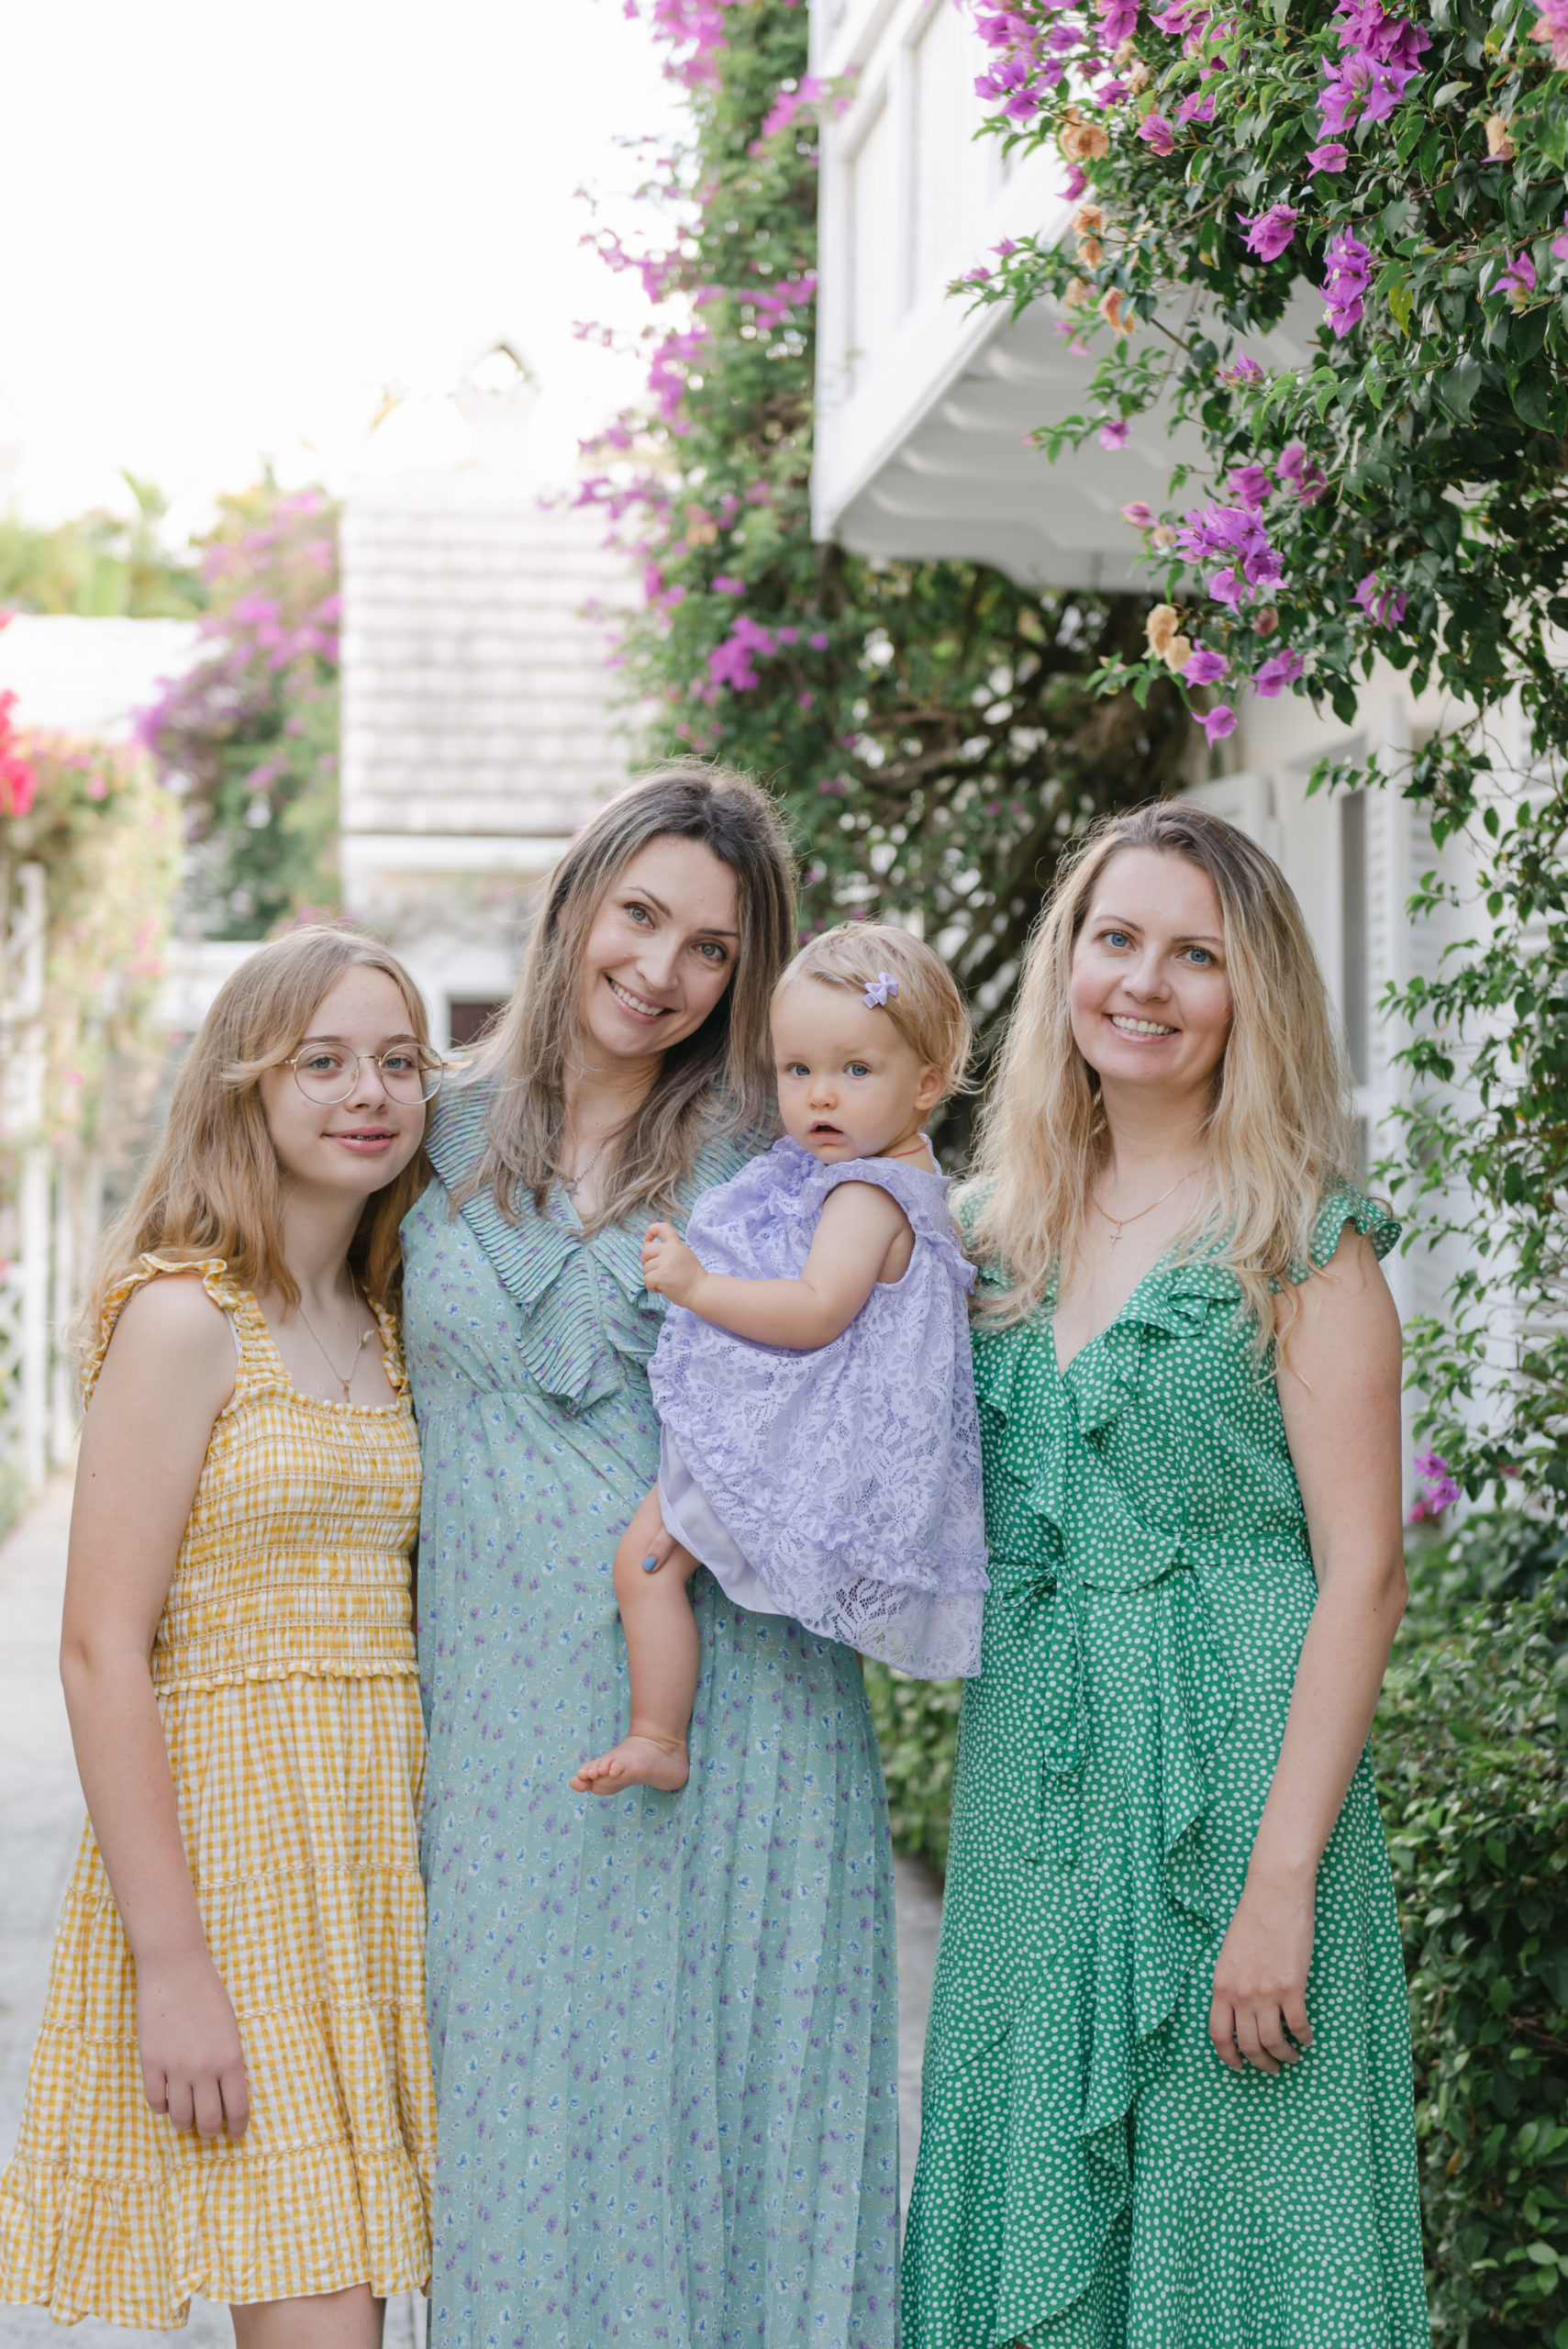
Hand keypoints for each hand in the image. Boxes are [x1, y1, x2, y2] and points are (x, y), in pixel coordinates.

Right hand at [136, 1943, 249, 2137]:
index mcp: (230, 2058)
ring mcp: (175, 2067)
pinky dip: (163, 2107)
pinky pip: (156, 2102)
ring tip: (187, 2118)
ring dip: (185, 2124)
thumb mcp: (231, 2027)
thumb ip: (228, 2061)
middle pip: (207, 2122)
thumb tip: (225, 2093)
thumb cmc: (208, 1993)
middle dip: (209, 2132)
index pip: (237, 2109)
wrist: (175, 1969)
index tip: (234, 2136)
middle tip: (208, 2130)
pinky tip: (167, 2100)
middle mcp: (204, 2068)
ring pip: (180, 2118)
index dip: (236, 2129)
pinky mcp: (151, 2063)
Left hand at [642, 1221, 705, 1308]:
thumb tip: (646, 1246)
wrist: (701, 1291)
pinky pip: (646, 1280)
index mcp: (676, 1244)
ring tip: (666, 1281)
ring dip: (652, 1277)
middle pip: (646, 1250)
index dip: (651, 1230)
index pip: (662, 1227)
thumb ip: (669, 1250)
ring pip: (646, 1268)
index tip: (649, 1240)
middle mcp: (671, 1250)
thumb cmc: (691, 1277)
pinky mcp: (661, 1276)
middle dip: (647, 1261)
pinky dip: (652, 1287)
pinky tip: (663, 1288)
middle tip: (657, 1271)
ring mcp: (666, 1263)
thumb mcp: (683, 1255)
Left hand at [1209, 1867, 1314, 2075]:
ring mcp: (1266, 1991)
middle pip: (1248, 2045)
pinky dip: (1304, 2037)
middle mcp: (1240, 1993)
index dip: (1228, 2056)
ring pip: (1274, 2042)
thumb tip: (1239, 2012)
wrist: (1274, 1894)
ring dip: (1284, 2056)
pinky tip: (1307, 2037)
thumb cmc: (1252, 1919)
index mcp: (1220, 1984)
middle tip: (1271, 2066)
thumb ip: (1231, 1984)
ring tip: (1291, 2056)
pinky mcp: (1292, 1987)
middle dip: (1261, 2063)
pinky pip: (1298, 2025)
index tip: (1238, 2066)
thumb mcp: (1229, 1954)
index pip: (1218, 2034)